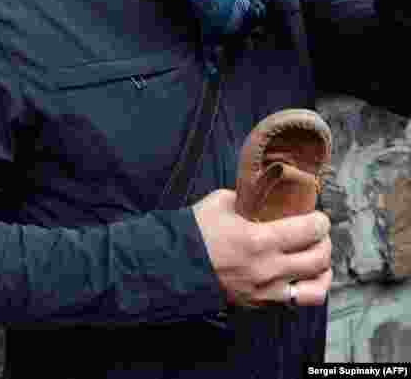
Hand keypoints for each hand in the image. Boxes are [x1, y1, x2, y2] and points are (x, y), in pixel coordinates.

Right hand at [192, 189, 331, 307]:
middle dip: (325, 243)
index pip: (309, 231)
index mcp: (259, 240)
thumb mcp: (219, 203)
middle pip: (318, 258)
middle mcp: (269, 268)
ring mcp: (266, 290)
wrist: (173, 266)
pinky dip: (305, 288)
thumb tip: (259, 196)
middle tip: (319, 235)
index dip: (321, 222)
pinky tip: (301, 278)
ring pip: (316, 288)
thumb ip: (246, 198)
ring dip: (324, 272)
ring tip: (319, 262)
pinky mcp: (260, 303)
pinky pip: (295, 301)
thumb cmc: (194, 232)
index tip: (319, 217)